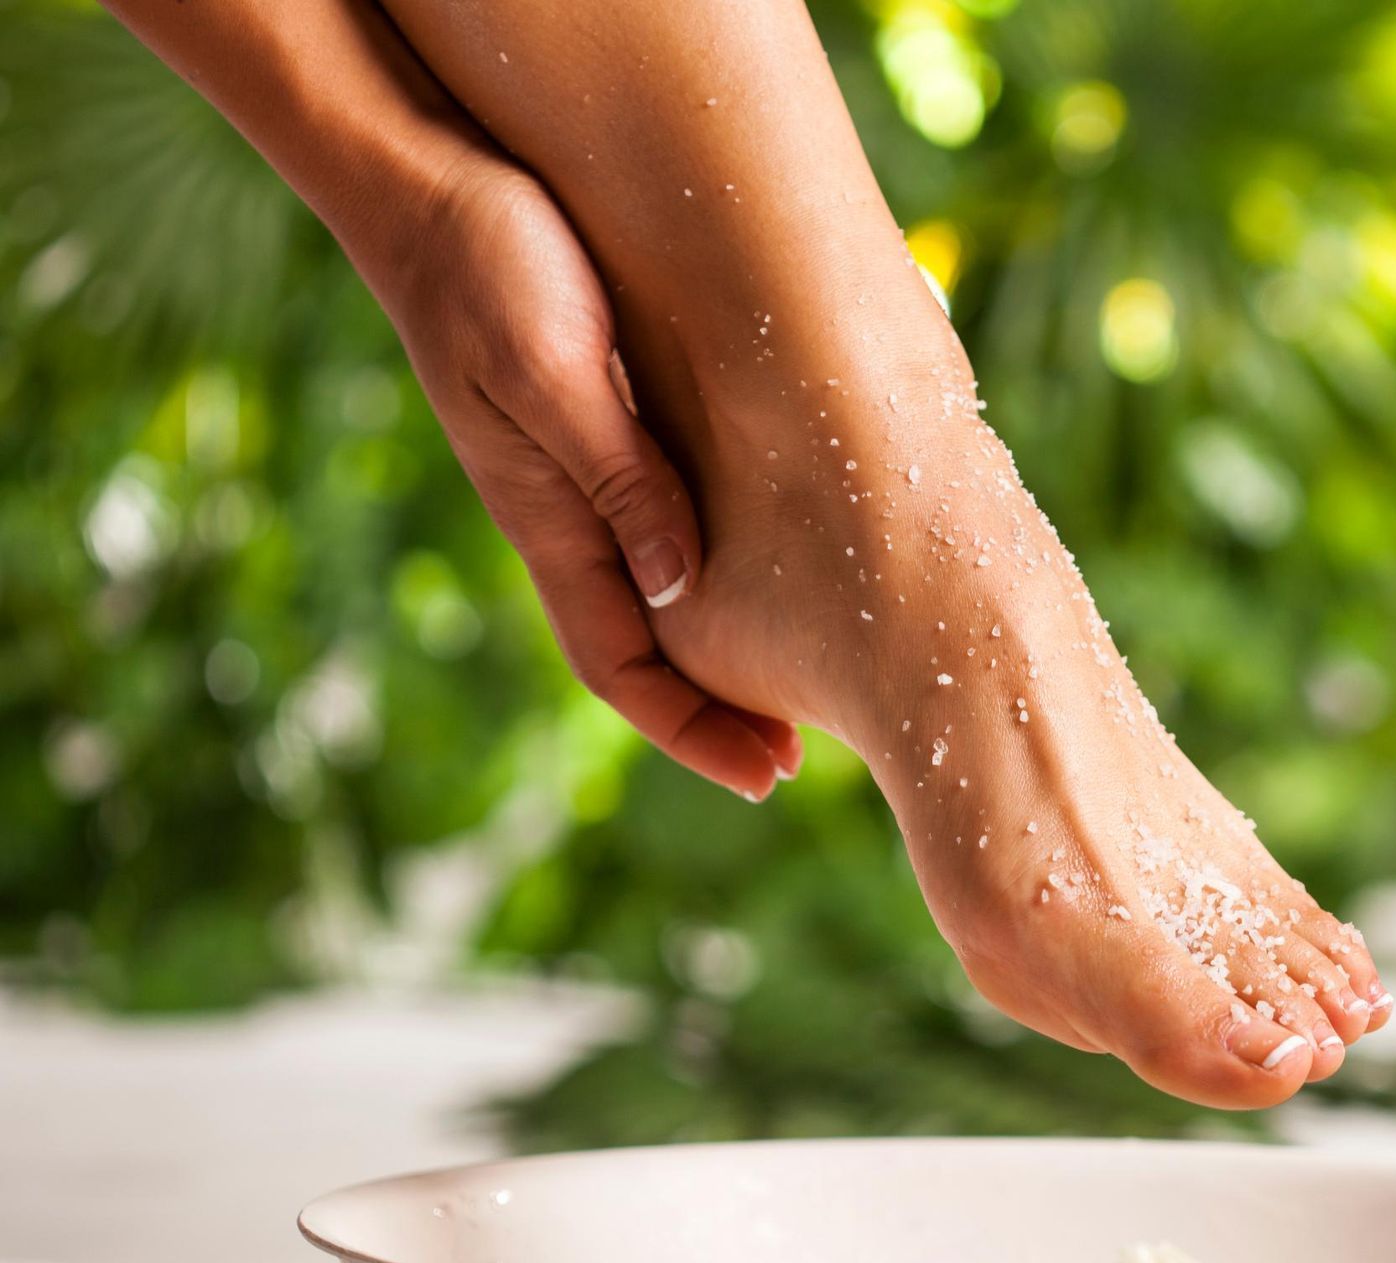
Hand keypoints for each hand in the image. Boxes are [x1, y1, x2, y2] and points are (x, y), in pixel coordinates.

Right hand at [376, 149, 802, 797]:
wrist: (429, 182)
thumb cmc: (489, 268)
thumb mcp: (559, 374)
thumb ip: (618, 480)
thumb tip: (682, 588)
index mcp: (551, 522)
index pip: (620, 666)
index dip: (692, 730)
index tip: (766, 776)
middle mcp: (566, 519)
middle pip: (644, 652)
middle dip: (713, 715)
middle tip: (795, 756)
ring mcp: (581, 479)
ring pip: (655, 598)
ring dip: (717, 654)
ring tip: (793, 684)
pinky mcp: (599, 430)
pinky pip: (660, 531)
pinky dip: (709, 576)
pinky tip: (761, 568)